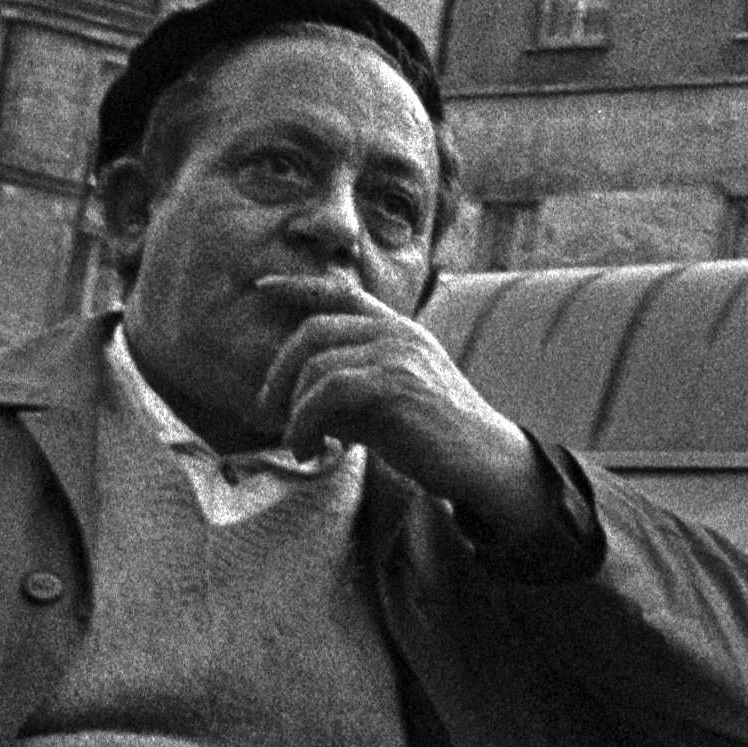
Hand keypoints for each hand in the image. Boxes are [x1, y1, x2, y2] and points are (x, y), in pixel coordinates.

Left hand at [257, 274, 563, 548]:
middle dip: (278, 372)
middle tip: (266, 412)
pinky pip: (327, 393)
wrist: (484, 460)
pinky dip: (305, 424)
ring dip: (292, 410)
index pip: (342, 292)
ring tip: (296, 443)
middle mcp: (398, 332)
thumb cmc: (435, 438)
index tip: (262, 286)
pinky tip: (310, 450)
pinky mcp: (394, 383)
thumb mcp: (385, 404)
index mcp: (398, 329)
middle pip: (314, 330)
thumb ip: (346, 391)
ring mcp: (398, 354)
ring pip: (316, 365)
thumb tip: (294, 403)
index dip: (298, 286)